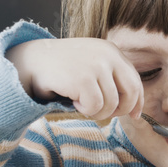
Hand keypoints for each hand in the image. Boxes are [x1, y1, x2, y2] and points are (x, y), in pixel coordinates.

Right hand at [6, 38, 142, 119]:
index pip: (135, 81)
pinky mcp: (84, 78)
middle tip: (103, 113)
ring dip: (96, 112)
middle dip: (121, 110)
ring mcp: (96, 65)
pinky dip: (84, 110)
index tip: (134, 115)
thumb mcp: (91, 66)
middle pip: (131, 93)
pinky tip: (73, 101)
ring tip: (80, 103)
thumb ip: (111, 79)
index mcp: (111, 51)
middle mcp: (108, 55)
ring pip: (112, 104)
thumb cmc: (61, 70)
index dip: (137, 101)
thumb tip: (134, 107)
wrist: (30, 61)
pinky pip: (95, 107)